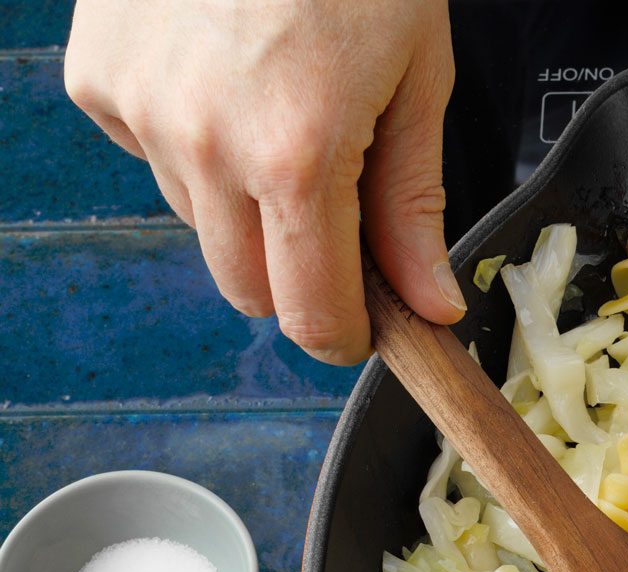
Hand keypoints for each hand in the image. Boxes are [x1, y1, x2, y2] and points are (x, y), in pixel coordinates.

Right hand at [64, 0, 461, 362]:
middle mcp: (203, 145)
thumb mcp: (417, 82)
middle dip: (298, 278)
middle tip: (341, 223)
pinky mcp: (97, 78)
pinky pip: (150, 154)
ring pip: (200, 223)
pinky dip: (192, 140)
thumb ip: (412, 205)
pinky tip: (227, 79)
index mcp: (296, 157)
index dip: (345, 335)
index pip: (308, 311)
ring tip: (286, 115)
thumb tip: (427, 304)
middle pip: (245, 287)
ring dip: (245, 205)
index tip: (368, 327)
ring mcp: (139, 110)